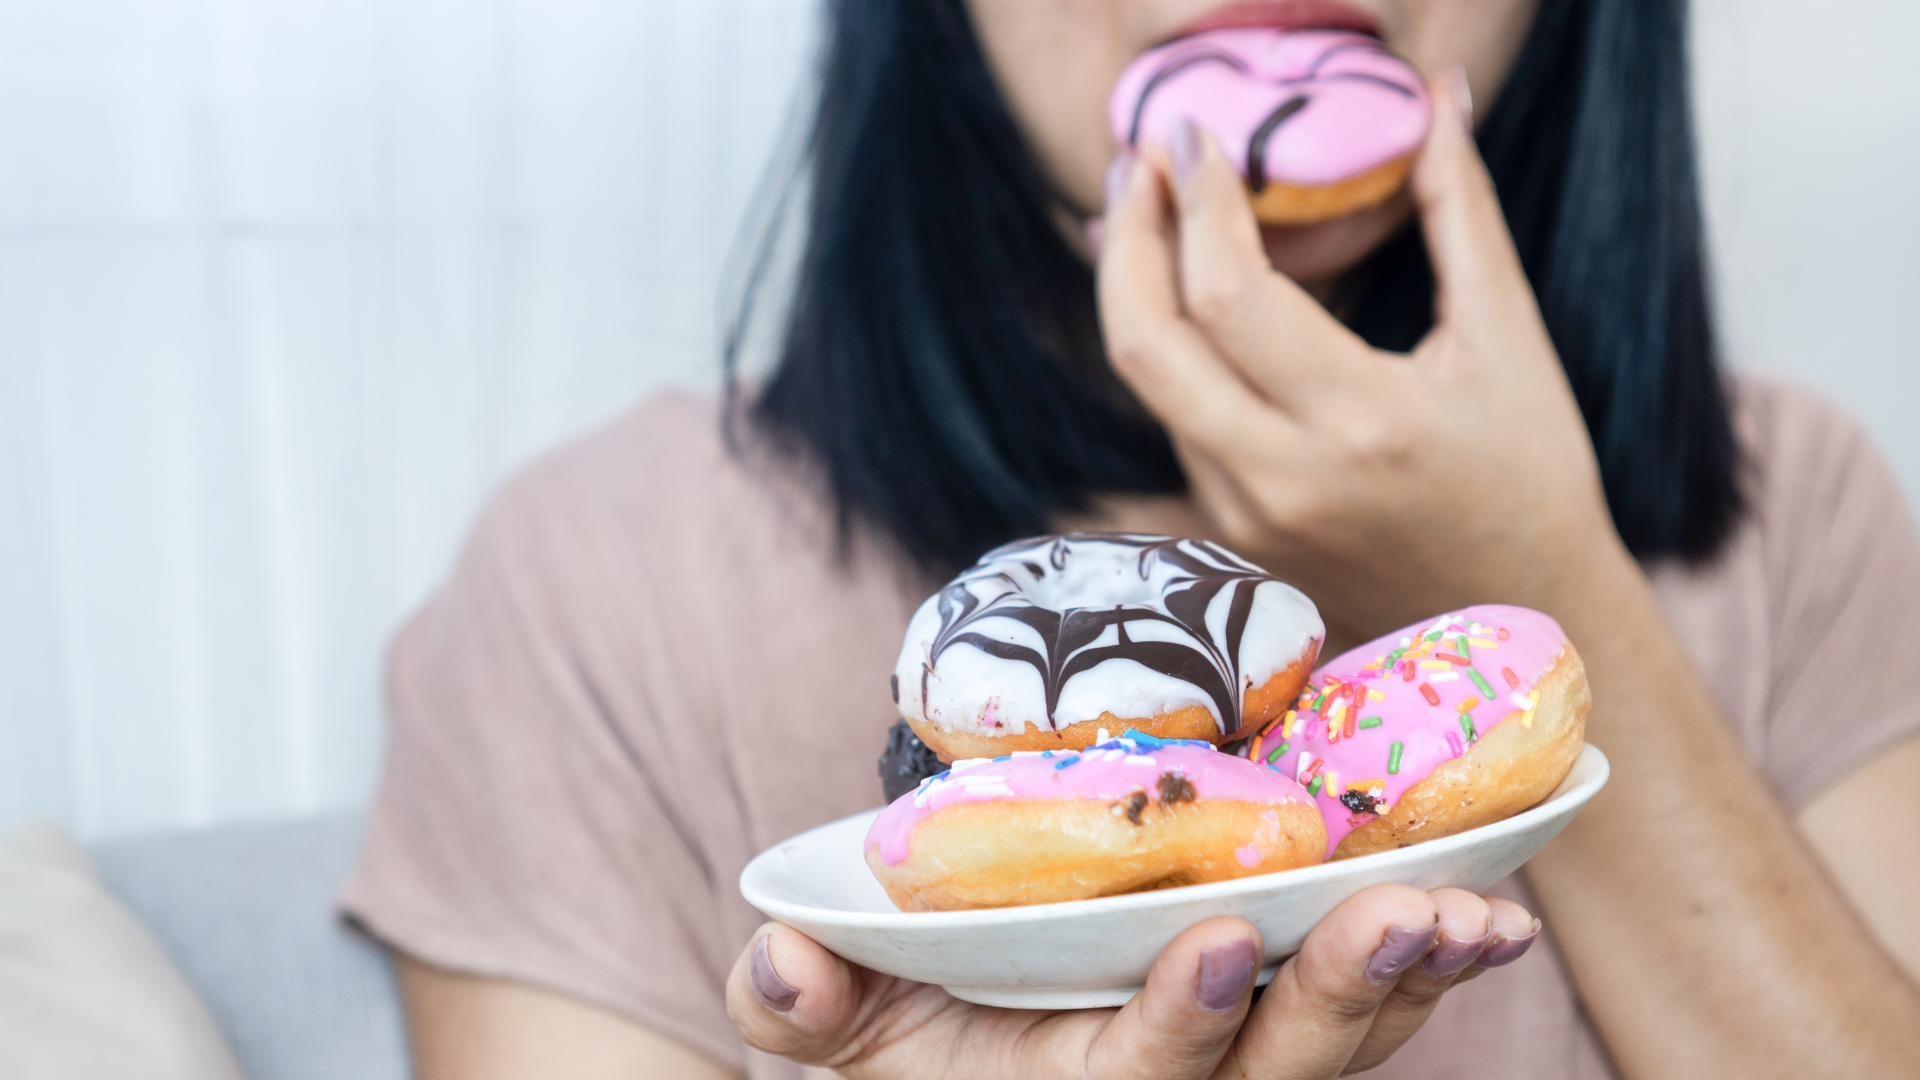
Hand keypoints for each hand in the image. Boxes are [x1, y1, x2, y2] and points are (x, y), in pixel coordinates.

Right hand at [728, 884, 1537, 1077]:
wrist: (986, 1039)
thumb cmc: (919, 1032)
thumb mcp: (849, 1026)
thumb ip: (807, 1004)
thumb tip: (775, 957)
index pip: (1145, 1078)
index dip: (1185, 1020)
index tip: (1219, 938)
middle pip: (1280, 1073)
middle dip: (1340, 999)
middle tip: (1400, 913)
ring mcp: (1253, 1063)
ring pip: (1352, 1042)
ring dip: (1416, 977)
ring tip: (1476, 911)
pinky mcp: (1300, 1022)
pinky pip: (1383, 1009)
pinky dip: (1435, 961)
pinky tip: (1487, 900)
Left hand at [1096, 73, 1633, 644]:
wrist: (1521, 618)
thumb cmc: (1531, 478)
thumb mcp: (1509, 340)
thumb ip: (1460, 209)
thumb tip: (1438, 98)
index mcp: (1362, 424)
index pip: (1230, 294)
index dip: (1198, 202)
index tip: (1199, 136)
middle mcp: (1285, 481)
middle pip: (1145, 345)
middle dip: (1128, 239)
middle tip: (1143, 160)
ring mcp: (1247, 520)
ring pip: (1153, 386)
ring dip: (1136, 290)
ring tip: (1151, 209)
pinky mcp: (1231, 541)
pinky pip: (1176, 425)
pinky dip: (1168, 350)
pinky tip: (1177, 295)